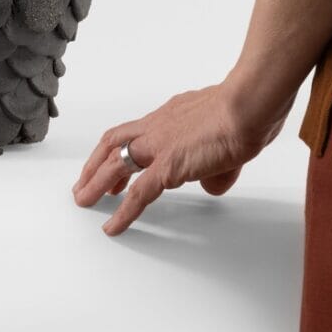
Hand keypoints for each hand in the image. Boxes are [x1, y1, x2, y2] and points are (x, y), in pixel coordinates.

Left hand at [70, 79, 293, 236]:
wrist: (248, 105)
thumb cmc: (247, 109)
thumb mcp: (228, 134)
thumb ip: (215, 161)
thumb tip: (211, 182)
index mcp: (171, 115)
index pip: (136, 132)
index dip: (119, 148)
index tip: (112, 166)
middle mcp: (158, 126)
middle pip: (113, 143)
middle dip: (95, 165)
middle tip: (85, 184)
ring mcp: (159, 145)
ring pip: (115, 165)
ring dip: (95, 184)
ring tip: (83, 202)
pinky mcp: (167, 167)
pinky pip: (137, 195)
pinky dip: (122, 212)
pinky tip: (113, 226)